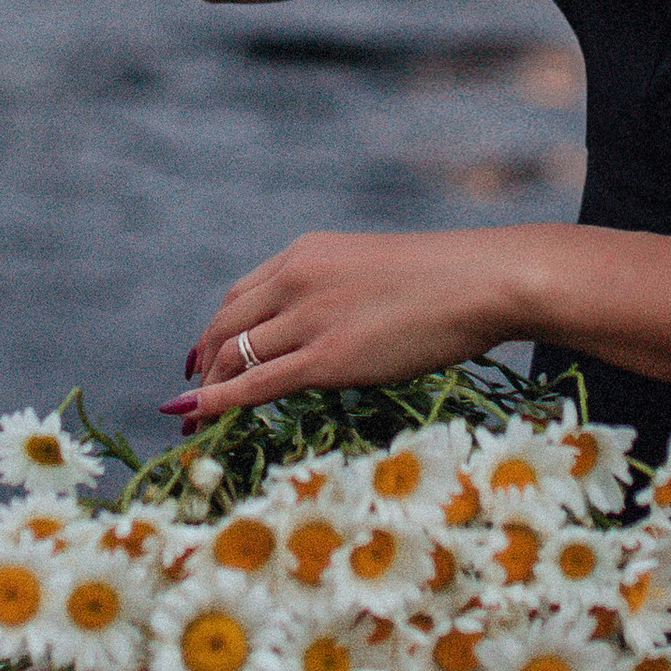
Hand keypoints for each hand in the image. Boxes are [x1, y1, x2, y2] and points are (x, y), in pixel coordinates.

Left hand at [169, 224, 538, 416]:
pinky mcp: (327, 358)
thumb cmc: (444, 280)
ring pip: (235, 355)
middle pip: (225, 324)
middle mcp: (295, 279)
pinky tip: (200, 416)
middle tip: (192, 390)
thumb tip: (325, 326)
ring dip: (208, 387)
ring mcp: (309, 318)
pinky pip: (257, 384)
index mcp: (305, 254)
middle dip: (203, 360)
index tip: (204, 354)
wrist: (479, 281)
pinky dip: (220, 401)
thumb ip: (336, 291)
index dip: (216, 329)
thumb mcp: (371, 270)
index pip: (240, 295)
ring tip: (195, 415)